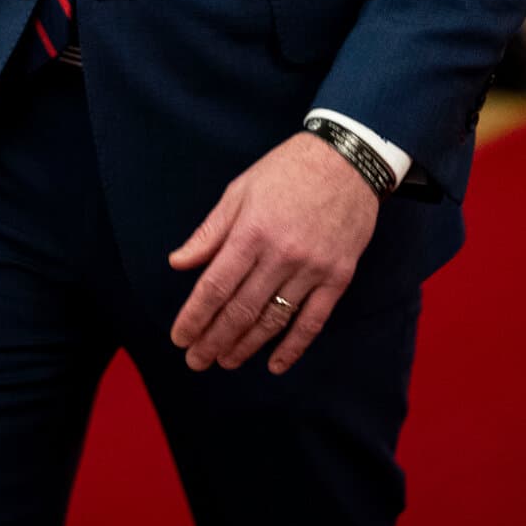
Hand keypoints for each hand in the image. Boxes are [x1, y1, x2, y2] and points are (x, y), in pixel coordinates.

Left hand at [168, 132, 379, 375]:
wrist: (346, 160)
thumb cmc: (286, 171)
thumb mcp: (239, 191)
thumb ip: (210, 232)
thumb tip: (178, 263)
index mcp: (251, 231)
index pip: (215, 286)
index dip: (195, 317)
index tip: (180, 337)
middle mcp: (280, 254)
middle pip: (241, 310)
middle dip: (214, 340)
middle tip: (196, 360)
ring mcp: (312, 269)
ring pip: (274, 320)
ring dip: (246, 347)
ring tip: (225, 361)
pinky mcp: (338, 277)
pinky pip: (313, 321)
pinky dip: (293, 347)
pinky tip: (275, 365)